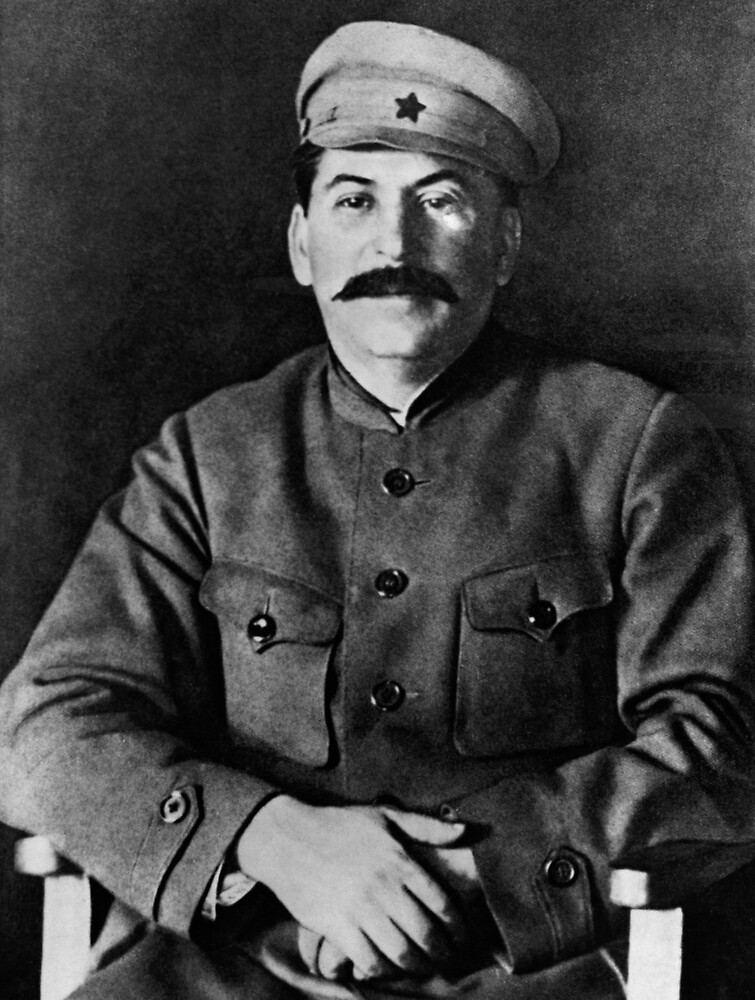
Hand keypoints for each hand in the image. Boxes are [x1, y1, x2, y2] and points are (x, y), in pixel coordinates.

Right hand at [237, 797, 467, 979]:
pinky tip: (387, 967)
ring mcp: (360, 908)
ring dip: (417, 966)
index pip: (441, 902)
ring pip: (401, 952)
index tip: (462, 937)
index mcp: (399, 860)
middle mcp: (384, 886)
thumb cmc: (338, 825)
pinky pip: (369, 960)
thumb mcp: (384, 816)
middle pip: (426, 933)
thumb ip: (426, 826)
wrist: (288, 838)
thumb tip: (464, 830)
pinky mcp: (337, 927)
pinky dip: (383, 970)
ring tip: (422, 967)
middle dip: (442, 952)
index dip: (458, 926)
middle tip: (446, 959)